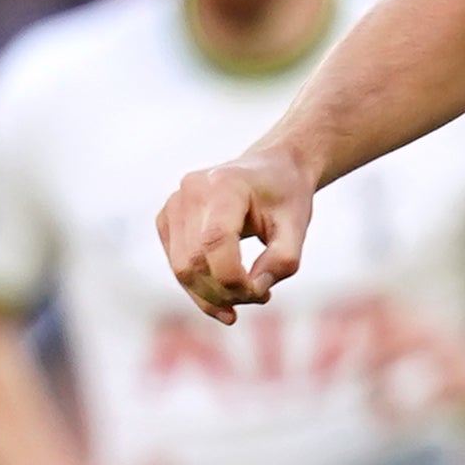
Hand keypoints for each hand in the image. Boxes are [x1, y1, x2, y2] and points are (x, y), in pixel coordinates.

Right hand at [158, 150, 312, 322]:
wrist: (272, 168)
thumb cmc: (286, 196)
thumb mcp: (298, 226)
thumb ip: (282, 261)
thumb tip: (254, 290)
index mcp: (225, 184)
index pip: (215, 242)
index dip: (235, 280)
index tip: (264, 294)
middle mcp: (191, 190)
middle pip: (194, 262)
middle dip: (226, 293)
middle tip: (260, 297)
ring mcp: (174, 204)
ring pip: (181, 269)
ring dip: (213, 296)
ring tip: (246, 296)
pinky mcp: (167, 220)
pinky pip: (177, 265)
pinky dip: (201, 288)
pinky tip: (228, 290)